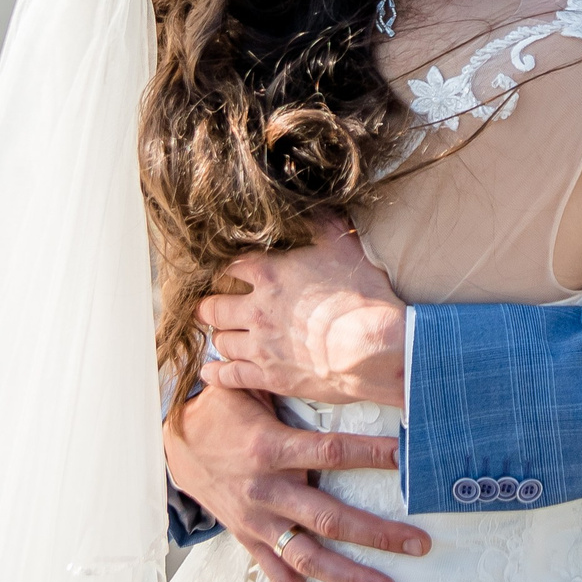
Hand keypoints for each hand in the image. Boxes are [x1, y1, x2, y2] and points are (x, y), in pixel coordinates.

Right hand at [164, 380, 428, 581]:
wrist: (172, 443)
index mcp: (272, 448)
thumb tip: (341, 367)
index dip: (371, 455)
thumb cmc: (223, 409)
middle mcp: (267, 490)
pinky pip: (277, 578)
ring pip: (309, 556)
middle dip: (378, 533)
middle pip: (330, 517)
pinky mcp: (248, 539)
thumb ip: (292, 386)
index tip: (409, 458)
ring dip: (351, 576)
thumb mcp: (253, 388)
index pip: (331, 453)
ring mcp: (258, 521)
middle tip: (420, 544)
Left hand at [201, 222, 408, 408]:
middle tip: (210, 307)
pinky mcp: (268, 376)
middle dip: (210, 306)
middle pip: (214, 307)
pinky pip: (229, 376)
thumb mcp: (343, 245)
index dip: (228, 271)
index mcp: (269, 274)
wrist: (372, 346)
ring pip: (221, 341)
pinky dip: (217, 372)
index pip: (231, 268)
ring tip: (224, 335)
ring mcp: (259, 346)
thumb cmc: (361, 294)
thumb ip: (322, 223)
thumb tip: (316, 205)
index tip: (229, 275)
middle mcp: (256, 310)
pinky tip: (212, 370)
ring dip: (220, 337)